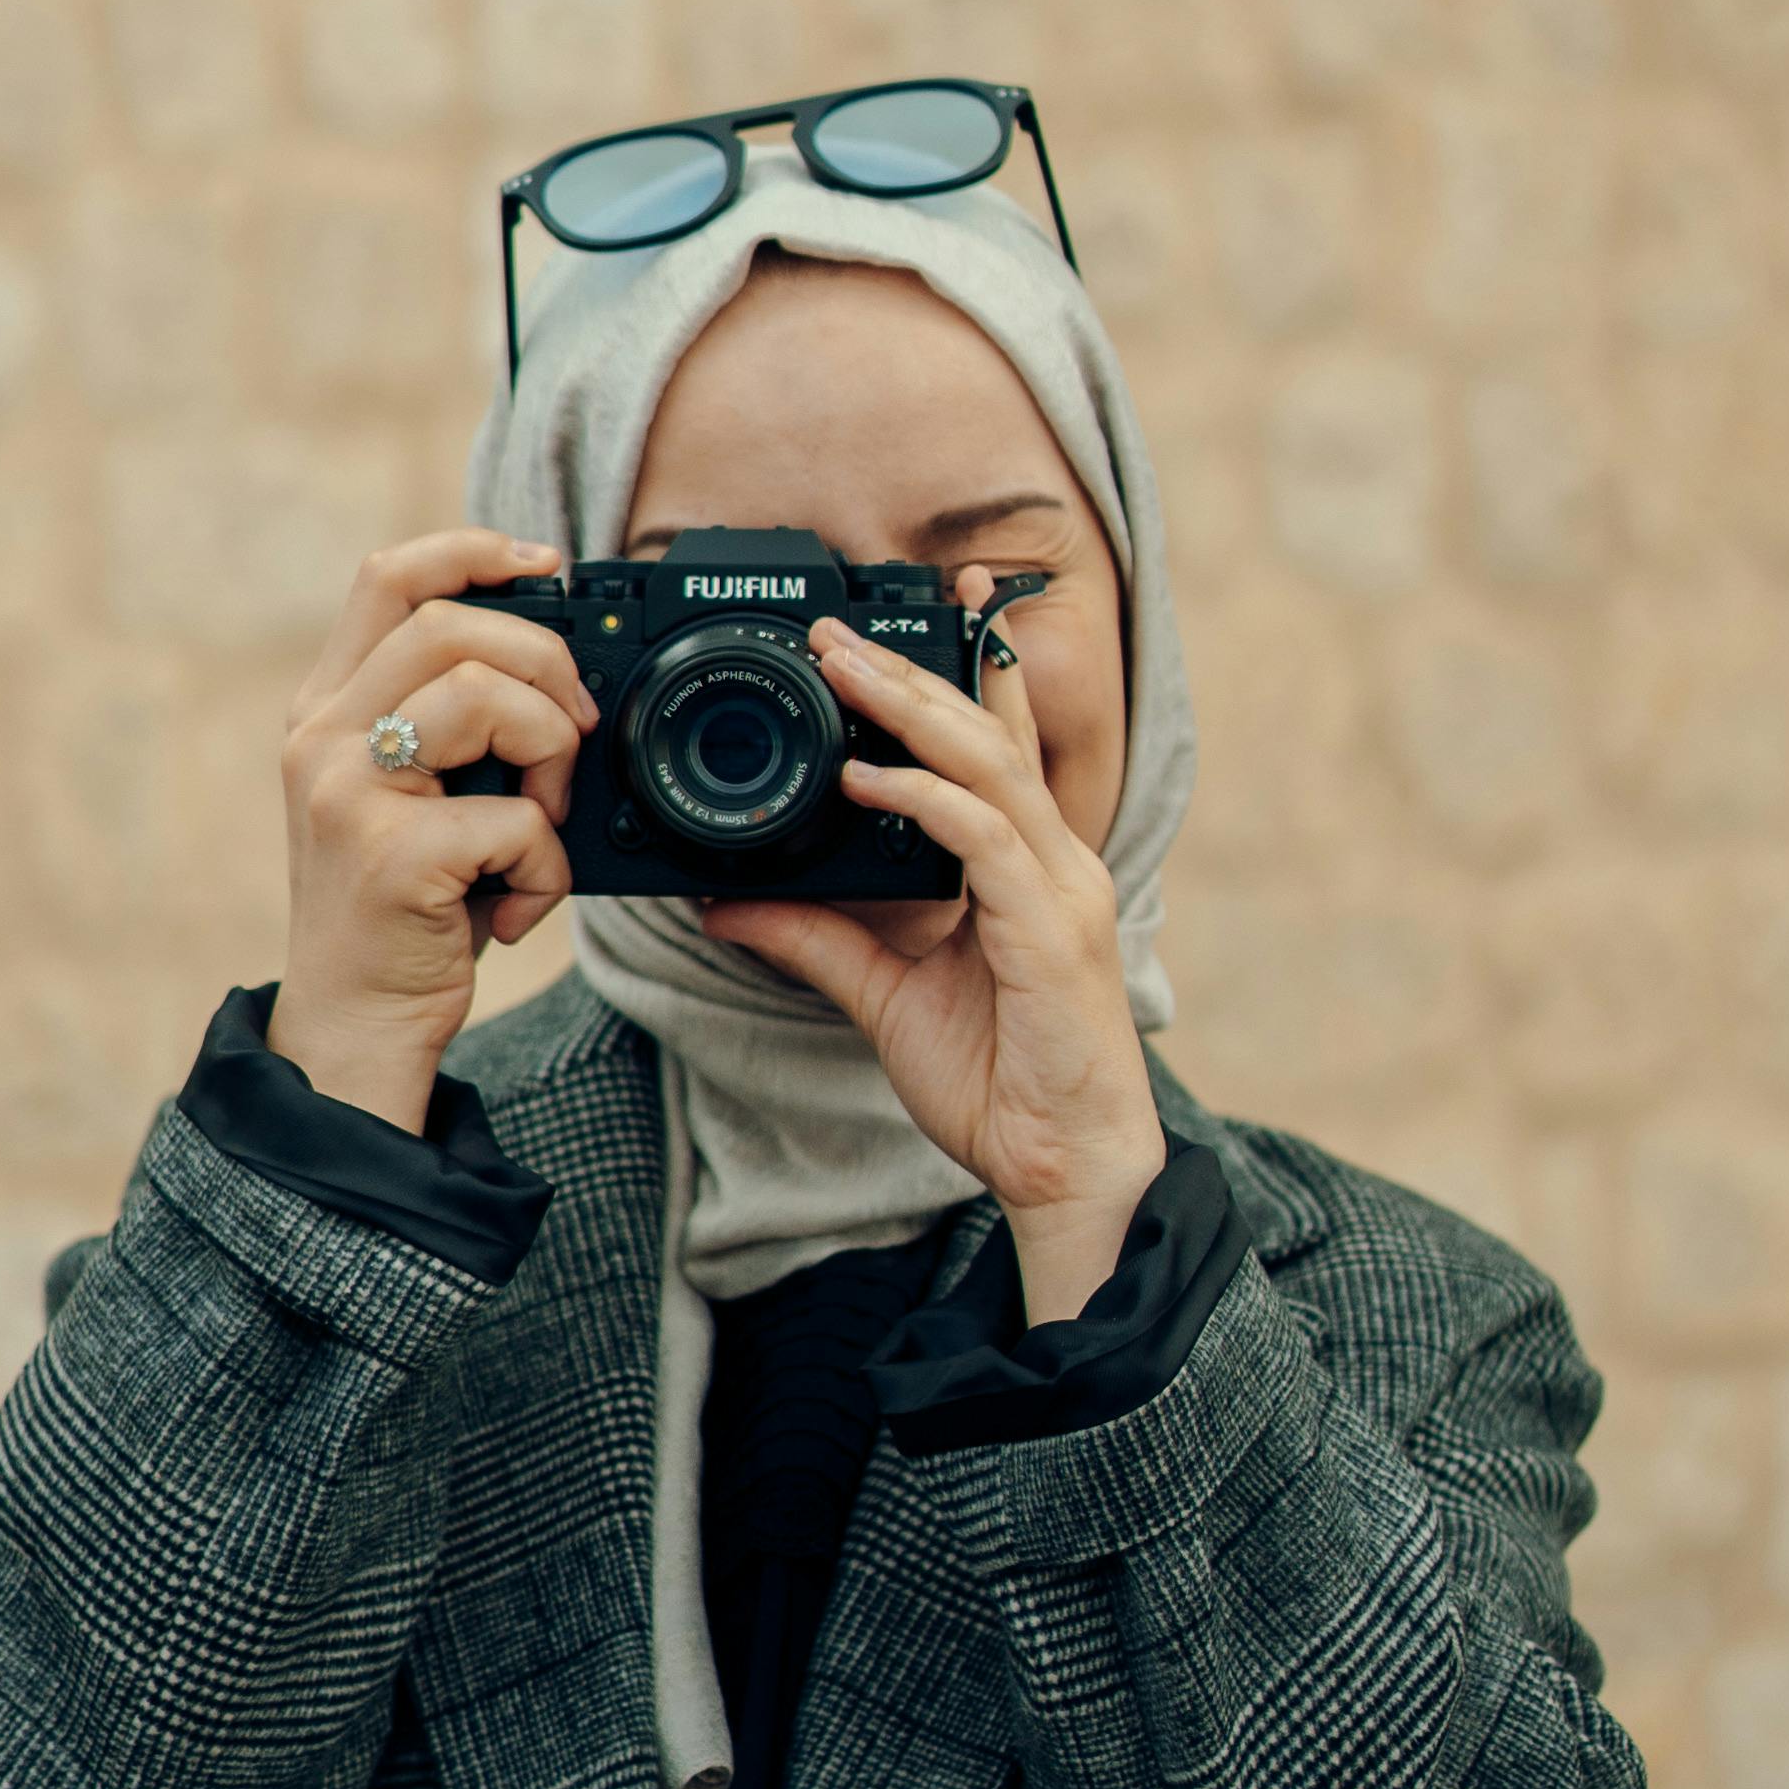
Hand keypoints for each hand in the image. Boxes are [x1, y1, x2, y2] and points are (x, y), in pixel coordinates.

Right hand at [268, 535, 583, 1132]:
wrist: (353, 1031)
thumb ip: (448, 723)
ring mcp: (348, 794)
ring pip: (484, 698)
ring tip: (544, 821)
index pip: (388, 578)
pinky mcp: (391, 859)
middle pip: (451, 626)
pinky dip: (546, 866)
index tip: (547, 566)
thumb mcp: (408, 797)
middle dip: (545, 665)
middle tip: (574, 731)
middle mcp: (321, 739)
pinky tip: (520, 905)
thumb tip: (559, 666)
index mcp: (325, 710)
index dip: (474, 551)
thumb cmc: (404, 914)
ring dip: (552, 756)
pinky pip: (515, 819)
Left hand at [701, 585, 1164, 1323]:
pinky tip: (864, 779)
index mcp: (1029, 870)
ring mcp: (1060, 890)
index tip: (910, 619)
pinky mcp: (1050, 928)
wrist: (1062, 1168)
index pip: (997, 747)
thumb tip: (726, 903)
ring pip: (988, 765)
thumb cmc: (1001, 1088)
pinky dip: (922, 799)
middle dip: (912, 670)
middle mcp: (1054, 864)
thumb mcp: (884, 998)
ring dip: (911, 709)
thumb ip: (817, 940)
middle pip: (987, 734)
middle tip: (833, 630)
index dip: (964, 675)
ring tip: (842, 669)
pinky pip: (983, 838)